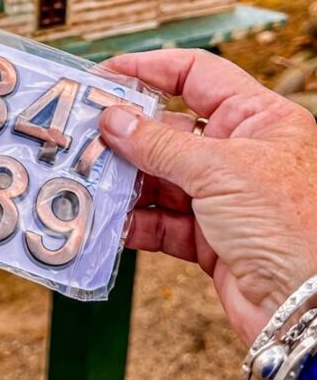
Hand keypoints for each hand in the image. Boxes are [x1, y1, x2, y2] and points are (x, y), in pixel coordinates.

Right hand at [98, 49, 316, 345]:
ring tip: (89, 178)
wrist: (309, 309)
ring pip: (160, 177)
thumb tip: (113, 120)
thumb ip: (158, 144)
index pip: (196, 75)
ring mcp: (225, 197)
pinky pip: (162, 221)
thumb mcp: (219, 171)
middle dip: (127, 134)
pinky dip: (134, 221)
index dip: (149, 70)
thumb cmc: (291, 227)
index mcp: (259, 119)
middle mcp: (242, 153)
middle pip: (170, 129)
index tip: (105, 74)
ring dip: (125, 180)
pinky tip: (110, 220)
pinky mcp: (211, 239)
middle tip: (84, 135)